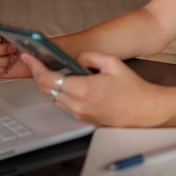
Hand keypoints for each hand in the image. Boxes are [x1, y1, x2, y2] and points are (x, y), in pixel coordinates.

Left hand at [21, 51, 170, 126]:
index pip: (49, 78)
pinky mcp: (84, 119)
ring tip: (44, 70)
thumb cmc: (133, 88)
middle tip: (33, 62)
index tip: (29, 57)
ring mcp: (80, 114)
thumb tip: (74, 58)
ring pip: (53, 98)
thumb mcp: (112, 62)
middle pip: (46, 89)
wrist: (146, 110)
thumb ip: (88, 56)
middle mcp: (79, 105)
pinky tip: (59, 83)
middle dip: (37, 74)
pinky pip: (63, 105)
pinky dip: (57, 93)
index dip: (36, 67)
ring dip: (46, 84)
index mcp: (84, 90)